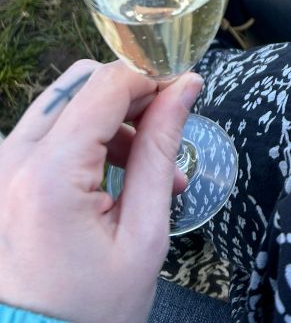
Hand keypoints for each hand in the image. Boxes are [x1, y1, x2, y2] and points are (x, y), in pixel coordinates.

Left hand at [0, 59, 202, 322]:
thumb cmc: (93, 309)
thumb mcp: (144, 233)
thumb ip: (161, 151)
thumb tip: (186, 86)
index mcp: (48, 175)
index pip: (106, 85)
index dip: (152, 77)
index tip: (185, 91)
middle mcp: (13, 160)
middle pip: (81, 82)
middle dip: (131, 95)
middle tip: (167, 126)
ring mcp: (2, 168)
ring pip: (65, 101)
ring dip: (111, 117)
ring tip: (150, 163)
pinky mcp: (2, 178)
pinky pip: (48, 130)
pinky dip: (87, 136)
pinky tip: (119, 172)